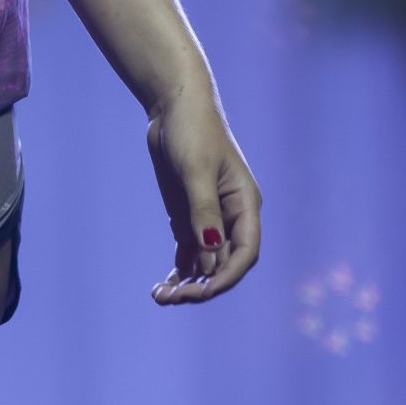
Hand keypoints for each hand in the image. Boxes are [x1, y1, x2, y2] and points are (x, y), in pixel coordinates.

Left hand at [145, 92, 261, 305]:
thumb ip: (202, 211)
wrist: (173, 105)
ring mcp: (209, 217)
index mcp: (245, 204)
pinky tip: (163, 286)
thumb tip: (210, 253)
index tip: (201, 292)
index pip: (245, 253)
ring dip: (188, 282)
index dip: (226, 277)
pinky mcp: (189, 213)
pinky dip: (180, 269)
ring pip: (205, 262)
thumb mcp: (195, 169)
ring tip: (160, 297)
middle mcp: (231, 216)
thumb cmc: (192, 130)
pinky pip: (189, 251)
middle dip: (202, 285)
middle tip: (171, 299)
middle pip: (224, 263)